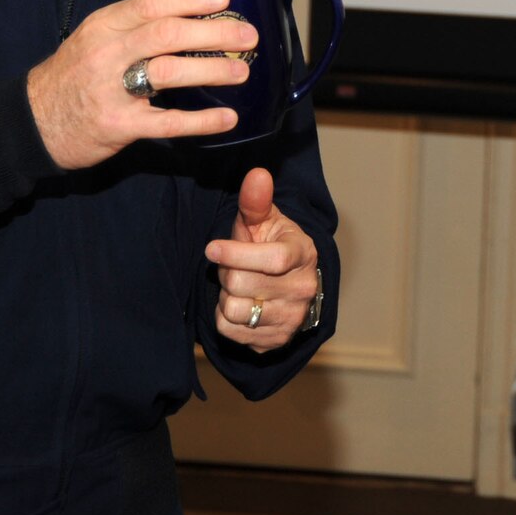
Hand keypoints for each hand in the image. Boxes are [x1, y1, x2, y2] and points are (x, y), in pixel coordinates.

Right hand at [27, 0, 257, 169]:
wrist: (32, 122)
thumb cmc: (74, 76)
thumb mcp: (94, 39)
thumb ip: (133, 29)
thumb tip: (190, 17)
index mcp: (103, 26)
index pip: (151, 5)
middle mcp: (107, 53)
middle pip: (167, 34)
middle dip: (213, 32)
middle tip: (247, 36)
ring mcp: (112, 90)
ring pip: (169, 71)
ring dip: (212, 69)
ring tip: (242, 72)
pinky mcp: (118, 126)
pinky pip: (167, 122)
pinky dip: (201, 120)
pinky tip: (227, 117)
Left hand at [206, 168, 319, 351]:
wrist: (290, 284)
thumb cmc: (271, 245)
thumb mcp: (265, 221)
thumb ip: (257, 201)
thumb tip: (257, 174)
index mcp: (302, 254)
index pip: (271, 260)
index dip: (235, 254)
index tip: (212, 247)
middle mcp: (303, 289)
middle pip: (241, 284)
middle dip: (226, 272)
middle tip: (231, 265)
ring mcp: (291, 318)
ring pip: (233, 310)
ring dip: (225, 296)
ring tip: (236, 285)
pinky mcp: (275, 340)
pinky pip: (229, 331)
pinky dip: (224, 317)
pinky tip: (238, 304)